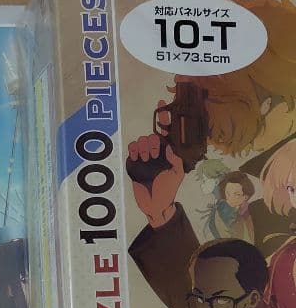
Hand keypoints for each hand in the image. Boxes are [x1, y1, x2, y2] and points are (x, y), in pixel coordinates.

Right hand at [128, 100, 183, 227]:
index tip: (161, 103)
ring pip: (140, 140)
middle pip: (151, 134)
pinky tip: (137, 157)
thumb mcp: (176, 173)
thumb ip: (175, 158)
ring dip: (143, 148)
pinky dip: (133, 150)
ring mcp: (144, 156)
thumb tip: (169, 144)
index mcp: (169, 152)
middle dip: (152, 142)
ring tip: (146, 160)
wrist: (153, 203)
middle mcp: (157, 151)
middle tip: (153, 155)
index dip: (165, 117)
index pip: (167, 131)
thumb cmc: (168, 189)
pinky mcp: (133, 162)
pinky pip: (131, 148)